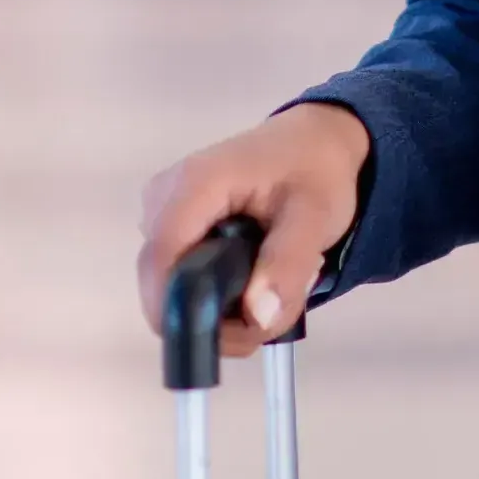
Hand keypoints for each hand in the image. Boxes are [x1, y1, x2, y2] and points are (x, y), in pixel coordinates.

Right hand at [135, 102, 370, 356]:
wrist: (314, 142)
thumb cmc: (316, 170)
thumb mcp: (317, 215)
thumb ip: (288, 264)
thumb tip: (257, 318)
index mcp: (195, 184)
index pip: (161, 264)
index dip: (186, 314)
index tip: (239, 336)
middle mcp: (163, 199)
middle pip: (164, 287)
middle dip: (219, 317)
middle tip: (275, 310)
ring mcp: (161, 214)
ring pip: (174, 291)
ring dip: (225, 309)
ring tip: (274, 284)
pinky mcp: (171, 229)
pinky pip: (181, 281)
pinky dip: (219, 295)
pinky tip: (256, 277)